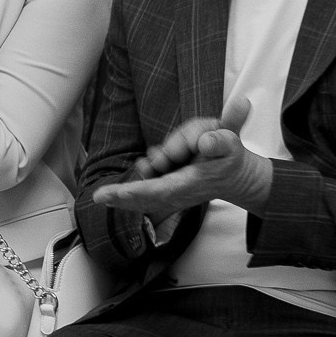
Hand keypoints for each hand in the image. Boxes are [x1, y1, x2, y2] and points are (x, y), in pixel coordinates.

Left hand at [90, 97, 272, 216]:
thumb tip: (209, 138)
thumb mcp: (231, 142)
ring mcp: (172, 194)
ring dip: (124, 195)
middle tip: (100, 196)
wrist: (234, 176)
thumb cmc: (230, 157)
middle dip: (123, 197)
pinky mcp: (167, 190)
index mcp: (191, 181)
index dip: (141, 190)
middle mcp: (179, 192)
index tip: (121, 193)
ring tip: (106, 194)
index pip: (162, 188)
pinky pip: (144, 194)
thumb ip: (221, 138)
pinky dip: (129, 194)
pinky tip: (115, 192)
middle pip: (147, 197)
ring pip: (142, 198)